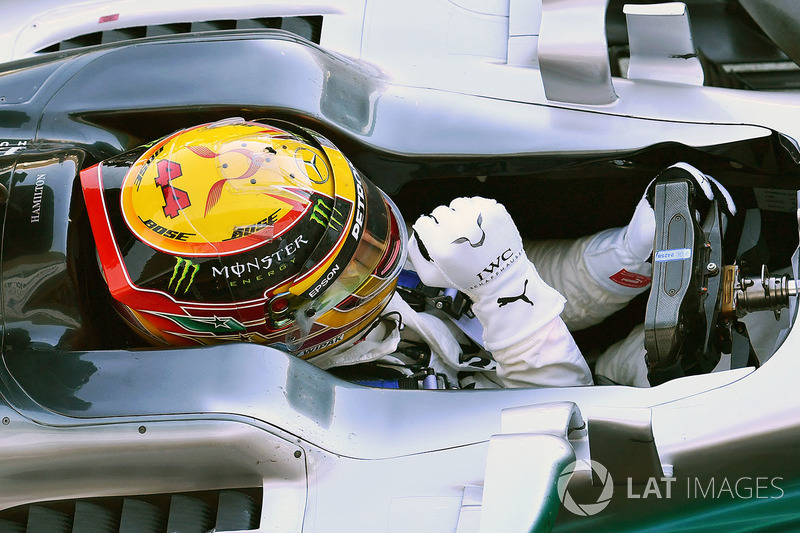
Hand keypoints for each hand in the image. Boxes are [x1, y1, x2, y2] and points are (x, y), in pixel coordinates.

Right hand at [408, 197, 565, 350]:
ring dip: (459, 214)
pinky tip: (478, 226)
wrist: (502, 277)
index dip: (428, 230)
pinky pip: (476, 202)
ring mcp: (477, 217)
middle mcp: (458, 228)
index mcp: (440, 244)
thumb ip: (414, 254)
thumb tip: (413, 235)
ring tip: (466, 230)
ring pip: (457, 204)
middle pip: (439, 211)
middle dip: (444, 222)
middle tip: (454, 237)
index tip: (436, 236)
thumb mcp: (430, 277)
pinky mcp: (493, 211)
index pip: (423, 222)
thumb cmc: (468, 278)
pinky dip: (475, 211)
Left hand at [584, 162, 735, 295]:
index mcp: (657, 188)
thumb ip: (667, 221)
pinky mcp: (686, 206)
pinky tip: (723, 212)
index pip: (681, 172)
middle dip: (714, 188)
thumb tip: (692, 215)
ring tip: (727, 208)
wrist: (635, 248)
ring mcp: (679, 196)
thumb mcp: (647, 230)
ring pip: (704, 188)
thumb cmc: (637, 237)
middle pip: (698, 178)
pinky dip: (717, 204)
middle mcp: (669, 188)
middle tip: (723, 203)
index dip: (698, 178)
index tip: (707, 193)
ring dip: (719, 196)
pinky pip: (705, 200)